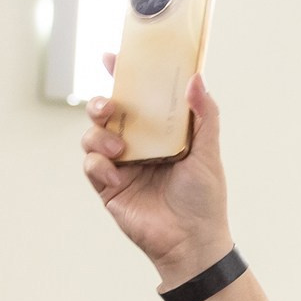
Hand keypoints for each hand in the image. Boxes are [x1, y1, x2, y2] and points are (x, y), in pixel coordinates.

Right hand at [81, 63, 233, 289]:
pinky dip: (98, 163)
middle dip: (101, 103)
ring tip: (120, 148)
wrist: (192, 243)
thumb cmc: (205, 200)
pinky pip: (91, 164)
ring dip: (99, 134)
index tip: (112, 57)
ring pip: (93, 134)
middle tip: (110, 107)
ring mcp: (121, 165)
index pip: (139, 97)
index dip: (124, 75)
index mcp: (161, 132)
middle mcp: (138, 144)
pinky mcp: (109, 187)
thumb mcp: (208, 153)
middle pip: (108, 112)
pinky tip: (115, 173)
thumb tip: (197, 78)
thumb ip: (205, 116)